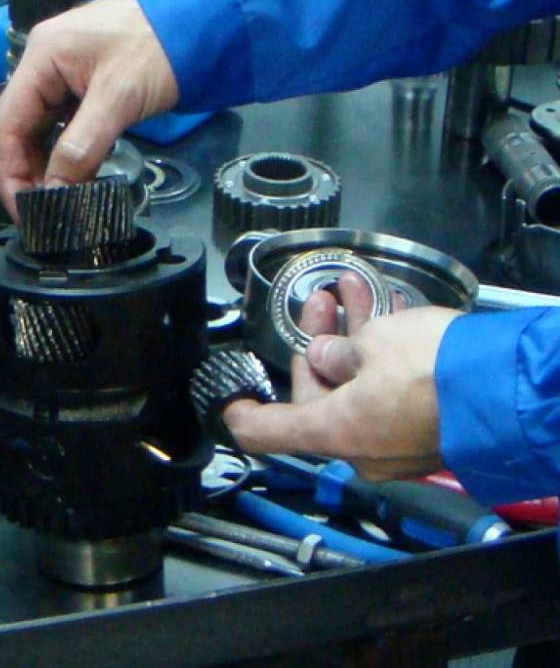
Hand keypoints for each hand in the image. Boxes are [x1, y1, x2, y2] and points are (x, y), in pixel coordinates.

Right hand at [0, 0, 178, 219]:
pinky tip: (75, 177)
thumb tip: (55, 192)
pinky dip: (66, 154)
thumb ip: (81, 147)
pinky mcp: (85, 87)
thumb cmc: (161, 43)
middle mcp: (43, 65)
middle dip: (25, 173)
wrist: (205, 19)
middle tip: (43, 213)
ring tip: (59, 201)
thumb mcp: (119, 96)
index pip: (5, 125)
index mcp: (40, 58)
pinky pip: (63, 127)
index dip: (9, 173)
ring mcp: (64, 76)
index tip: (23, 211)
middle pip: (17, 130)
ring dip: (46, 167)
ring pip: (40, 131)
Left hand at [222, 273, 462, 480]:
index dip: (242, 414)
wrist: (514, 391)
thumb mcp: (374, 345)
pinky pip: (386, 397)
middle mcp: (361, 449)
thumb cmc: (439, 370)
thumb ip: (339, 349)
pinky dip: (380, 361)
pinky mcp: (423, 433)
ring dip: (351, 342)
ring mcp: (394, 445)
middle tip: (319, 306)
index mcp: (335, 432)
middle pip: (316, 399)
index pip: (267, 433)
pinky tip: (383, 315)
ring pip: (355, 390)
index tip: (229, 400)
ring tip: (350, 295)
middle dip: (317, 346)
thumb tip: (327, 351)